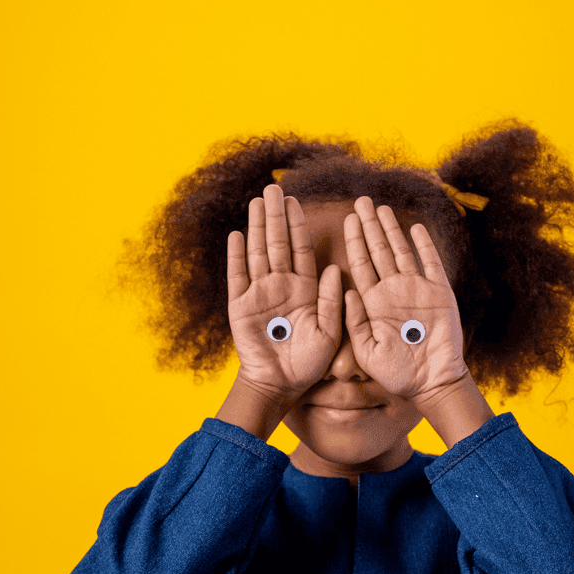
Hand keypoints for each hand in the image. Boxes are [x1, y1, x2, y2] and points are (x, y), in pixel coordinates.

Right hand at [227, 184, 341, 399]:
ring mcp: (259, 294)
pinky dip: (237, 256)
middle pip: (277, 243)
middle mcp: (281, 286)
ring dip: (257, 227)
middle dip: (275, 216)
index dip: (298, 224)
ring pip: (257, 252)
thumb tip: (336, 268)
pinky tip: (238, 234)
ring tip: (257, 201)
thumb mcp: (329, 333)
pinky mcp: (240, 306)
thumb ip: (332, 302)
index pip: (300, 249)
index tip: (296, 201)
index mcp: (304, 289)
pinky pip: (238, 276)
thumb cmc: (309, 364)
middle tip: (273, 188)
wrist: (280, 386)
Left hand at [343, 196, 468, 401]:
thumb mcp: (367, 351)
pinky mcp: (439, 293)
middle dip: (369, 227)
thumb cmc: (396, 374)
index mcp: (373, 303)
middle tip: (361, 201)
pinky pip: (431, 263)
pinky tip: (415, 228)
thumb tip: (346, 289)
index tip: (347, 219)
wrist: (431, 383)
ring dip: (392, 230)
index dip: (354, 241)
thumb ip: (355, 321)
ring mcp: (417, 290)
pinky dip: (424, 245)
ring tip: (382, 208)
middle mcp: (393, 292)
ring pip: (402, 252)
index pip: (361, 265)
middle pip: (378, 251)